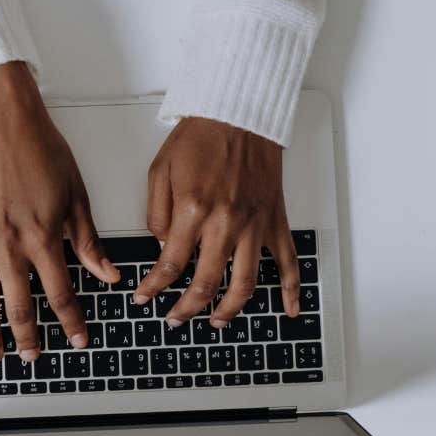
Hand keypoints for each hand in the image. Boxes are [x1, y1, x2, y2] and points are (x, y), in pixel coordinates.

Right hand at [0, 63, 119, 364]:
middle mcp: (9, 245)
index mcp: (43, 238)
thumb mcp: (76, 195)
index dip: (70, 322)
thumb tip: (107, 275)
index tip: (78, 339)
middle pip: (18, 306)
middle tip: (32, 358)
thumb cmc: (40, 149)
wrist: (1, 120)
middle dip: (28, 338)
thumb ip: (88, 241)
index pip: (60, 293)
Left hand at [131, 117, 300, 326]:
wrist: (240, 113)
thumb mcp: (160, 170)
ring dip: (229, 310)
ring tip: (216, 322)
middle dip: (185, 309)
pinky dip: (291, 290)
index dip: (153, 288)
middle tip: (174, 318)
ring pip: (244, 284)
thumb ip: (157, 214)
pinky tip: (288, 310)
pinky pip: (287, 261)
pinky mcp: (274, 221)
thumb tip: (161, 247)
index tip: (144, 298)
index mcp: (194, 210)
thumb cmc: (201, 136)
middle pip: (206, 283)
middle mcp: (226, 223)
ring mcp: (254, 225)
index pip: (169, 264)